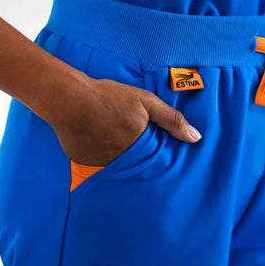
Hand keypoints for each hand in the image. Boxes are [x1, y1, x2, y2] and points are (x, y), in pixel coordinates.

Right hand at [44, 77, 200, 166]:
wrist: (69, 99)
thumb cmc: (109, 97)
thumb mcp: (145, 101)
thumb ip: (171, 119)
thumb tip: (195, 138)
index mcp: (139, 147)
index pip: (156, 162)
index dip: (159, 159)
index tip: (163, 158)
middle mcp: (121, 160)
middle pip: (138, 167)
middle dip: (141, 162)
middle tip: (140, 153)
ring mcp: (101, 165)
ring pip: (119, 168)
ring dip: (122, 162)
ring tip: (118, 149)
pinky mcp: (84, 165)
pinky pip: (99, 168)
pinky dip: (103, 160)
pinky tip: (101, 147)